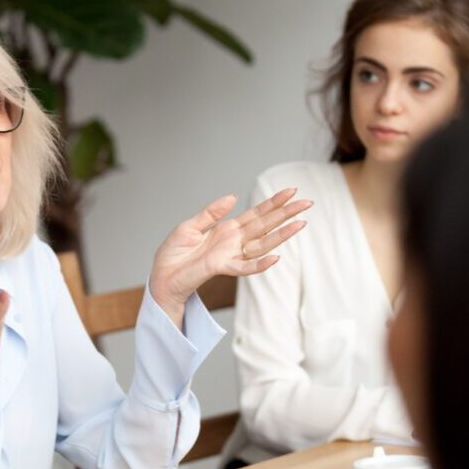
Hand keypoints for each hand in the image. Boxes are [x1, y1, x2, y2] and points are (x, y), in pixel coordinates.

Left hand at [149, 188, 311, 320]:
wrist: (161, 277)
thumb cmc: (173, 255)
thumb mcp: (189, 227)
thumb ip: (210, 213)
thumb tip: (233, 197)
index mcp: (226, 230)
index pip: (255, 214)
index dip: (273, 203)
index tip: (291, 191)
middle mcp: (233, 242)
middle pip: (265, 226)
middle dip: (286, 214)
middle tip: (307, 202)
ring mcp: (230, 255)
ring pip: (262, 244)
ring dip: (282, 235)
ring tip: (301, 224)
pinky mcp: (221, 268)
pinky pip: (244, 268)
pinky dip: (260, 264)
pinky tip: (276, 258)